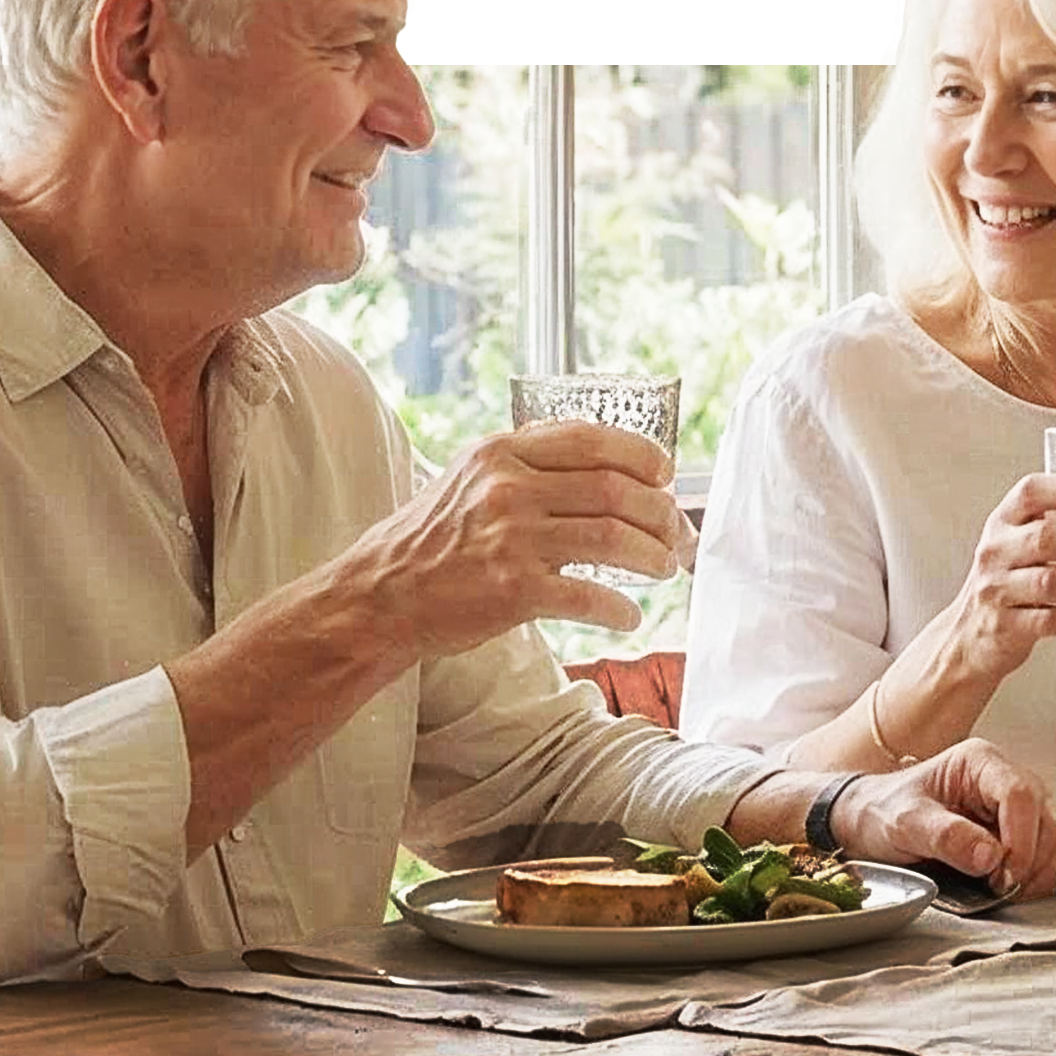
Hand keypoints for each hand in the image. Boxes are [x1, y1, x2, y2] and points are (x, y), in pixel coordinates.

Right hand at [355, 422, 683, 658]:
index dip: (641, 456)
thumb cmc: (430, 542)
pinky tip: (629, 616)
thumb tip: (605, 473)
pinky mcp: (512, 591)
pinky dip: (619, 609)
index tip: (664, 476)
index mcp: (501, 453)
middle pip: (614, 489)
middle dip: (660, 513)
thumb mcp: (469, 480)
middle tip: (676, 534)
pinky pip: (588, 597)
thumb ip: (526, 467)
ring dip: (651, 555)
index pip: (591, 438)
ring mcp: (510, 539)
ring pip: (611, 538)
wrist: (380, 596)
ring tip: (663, 567)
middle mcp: (507, 488)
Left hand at [828, 737, 1055, 900]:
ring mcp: (1019, 810)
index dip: (1020, 839)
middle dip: (1027, 862)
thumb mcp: (902, 822)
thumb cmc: (883, 812)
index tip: (1003, 874)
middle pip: (1047, 821)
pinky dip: (1046, 876)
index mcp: (980, 763)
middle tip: (994, 887)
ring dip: (1040, 872)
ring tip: (1000, 888)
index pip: (1021, 794)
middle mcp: (1007, 781)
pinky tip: (1014, 886)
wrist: (872, 824)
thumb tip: (991, 856)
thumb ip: (945, 836)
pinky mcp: (1024, 835)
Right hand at [930, 474, 1055, 695]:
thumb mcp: (1016, 546)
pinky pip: (1053, 622)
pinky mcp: (1006, 628)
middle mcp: (996, 552)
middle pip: (1045, 538)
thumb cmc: (1006, 584)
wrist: (966, 638)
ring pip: (1050, 582)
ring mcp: (997, 590)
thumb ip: (1055, 529)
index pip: (1030, 493)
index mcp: (1002, 523)